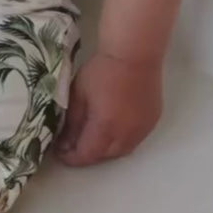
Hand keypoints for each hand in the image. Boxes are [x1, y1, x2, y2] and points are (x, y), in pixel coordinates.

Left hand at [54, 52, 163, 166]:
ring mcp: (142, 129)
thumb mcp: (78, 95)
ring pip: (122, 151)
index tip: (60, 152)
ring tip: (92, 139)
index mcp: (105, 127)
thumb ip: (72, 122)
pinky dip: (121, 140)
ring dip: (105, 150)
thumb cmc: (102, 70)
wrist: (134, 54)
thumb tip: (65, 143)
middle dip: (87, 155)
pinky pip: (135, 140)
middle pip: (104, 156)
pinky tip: (113, 129)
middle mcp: (126, 134)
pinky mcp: (152, 121)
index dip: (71, 158)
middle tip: (74, 145)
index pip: (86, 155)